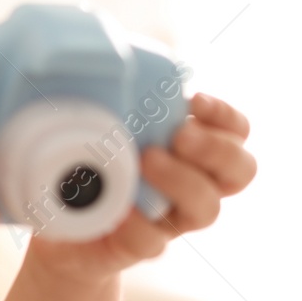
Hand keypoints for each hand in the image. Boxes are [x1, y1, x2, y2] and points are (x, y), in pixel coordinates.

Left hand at [25, 91, 256, 282]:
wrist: (60, 234)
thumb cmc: (87, 168)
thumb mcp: (103, 127)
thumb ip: (120, 101)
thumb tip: (108, 52)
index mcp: (195, 154)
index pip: (237, 133)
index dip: (226, 116)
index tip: (193, 100)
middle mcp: (195, 188)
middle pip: (241, 171)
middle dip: (216, 148)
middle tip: (179, 134)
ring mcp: (172, 222)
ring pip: (207, 208)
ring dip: (182, 181)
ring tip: (145, 160)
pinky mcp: (139, 249)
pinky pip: (152, 243)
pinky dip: (138, 225)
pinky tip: (118, 209)